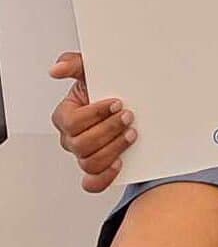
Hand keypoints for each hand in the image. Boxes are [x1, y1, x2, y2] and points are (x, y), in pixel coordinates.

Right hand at [49, 51, 135, 192]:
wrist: (127, 105)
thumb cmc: (106, 90)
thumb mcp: (92, 72)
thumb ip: (75, 64)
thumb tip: (58, 69)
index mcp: (66, 116)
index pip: (72, 122)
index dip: (95, 114)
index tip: (117, 102)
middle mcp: (72, 138)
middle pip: (81, 144)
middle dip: (109, 130)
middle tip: (129, 117)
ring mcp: (84, 154)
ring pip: (90, 162)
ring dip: (114, 148)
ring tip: (132, 134)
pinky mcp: (98, 169)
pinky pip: (93, 183)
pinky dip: (105, 177)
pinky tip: (120, 163)